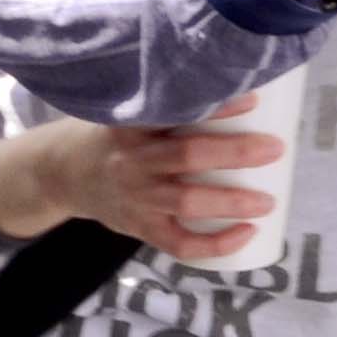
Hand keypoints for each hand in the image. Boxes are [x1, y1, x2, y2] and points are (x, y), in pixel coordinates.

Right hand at [0, 104, 287, 260]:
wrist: (60, 174)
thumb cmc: (111, 136)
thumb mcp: (126, 111)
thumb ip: (168, 103)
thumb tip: (242, 92)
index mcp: (133, 124)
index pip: (176, 112)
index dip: (216, 107)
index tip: (254, 100)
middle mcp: (134, 160)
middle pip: (187, 155)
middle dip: (235, 153)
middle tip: (275, 148)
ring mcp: (136, 197)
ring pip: (187, 202)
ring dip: (231, 202)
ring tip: (268, 201)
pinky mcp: (140, 227)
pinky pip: (179, 243)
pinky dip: (215, 244)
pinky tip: (246, 234)